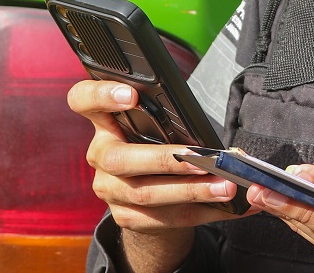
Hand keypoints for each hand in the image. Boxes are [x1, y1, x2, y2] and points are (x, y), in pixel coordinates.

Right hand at [67, 79, 254, 272]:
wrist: (147, 192)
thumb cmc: (160, 139)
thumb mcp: (159, 122)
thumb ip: (171, 118)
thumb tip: (210, 132)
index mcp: (106, 121)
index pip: (84, 100)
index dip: (101, 96)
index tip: (132, 94)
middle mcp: (101, 155)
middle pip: (121, 159)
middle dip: (166, 160)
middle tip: (203, 157)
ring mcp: (110, 190)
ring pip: (147, 194)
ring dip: (193, 191)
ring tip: (226, 186)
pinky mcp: (126, 217)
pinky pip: (167, 218)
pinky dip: (203, 211)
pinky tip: (229, 206)